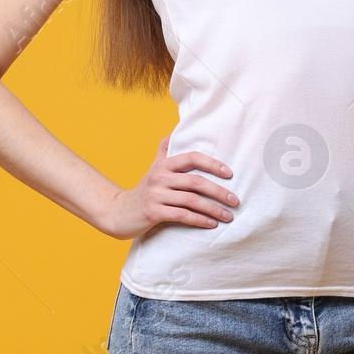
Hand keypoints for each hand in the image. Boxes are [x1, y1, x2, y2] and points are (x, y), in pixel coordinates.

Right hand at [95, 137, 238, 239]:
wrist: (117, 212)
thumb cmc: (143, 190)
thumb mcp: (153, 168)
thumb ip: (164, 151)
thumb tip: (175, 130)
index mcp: (164, 165)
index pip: (192, 157)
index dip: (212, 164)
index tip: (230, 173)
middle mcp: (159, 177)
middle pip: (195, 181)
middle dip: (219, 191)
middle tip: (235, 200)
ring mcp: (156, 195)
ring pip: (191, 200)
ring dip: (213, 209)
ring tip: (228, 216)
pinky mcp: (153, 212)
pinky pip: (182, 215)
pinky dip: (199, 220)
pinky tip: (211, 224)